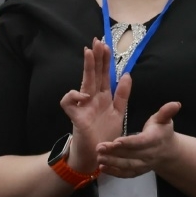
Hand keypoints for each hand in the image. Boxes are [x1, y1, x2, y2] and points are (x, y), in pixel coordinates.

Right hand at [59, 41, 128, 170]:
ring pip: (83, 82)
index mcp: (103, 96)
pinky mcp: (75, 117)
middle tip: (97, 41)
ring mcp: (83, 106)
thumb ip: (123, 95)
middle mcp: (92, 98)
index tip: (106, 44)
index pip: (104, 74)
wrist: (97, 156)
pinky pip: (68, 102)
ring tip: (89, 53)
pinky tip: (83, 93)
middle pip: (93, 74)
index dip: (105, 60)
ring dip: (86, 67)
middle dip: (95, 57)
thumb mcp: (119, 112)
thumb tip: (127, 74)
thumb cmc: (105, 134)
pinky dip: (73, 96)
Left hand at [96, 100, 182, 178]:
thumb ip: (166, 112)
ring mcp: (143, 165)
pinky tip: (102, 168)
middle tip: (99, 147)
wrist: (168, 151)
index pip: (140, 142)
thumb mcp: (164, 119)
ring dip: (112, 163)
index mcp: (154, 140)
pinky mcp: (138, 171)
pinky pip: (126, 174)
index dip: (129, 143)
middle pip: (131, 155)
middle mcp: (149, 154)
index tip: (115, 141)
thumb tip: (176, 104)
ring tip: (99, 158)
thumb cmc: (162, 131)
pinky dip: (114, 173)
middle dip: (114, 152)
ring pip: (127, 166)